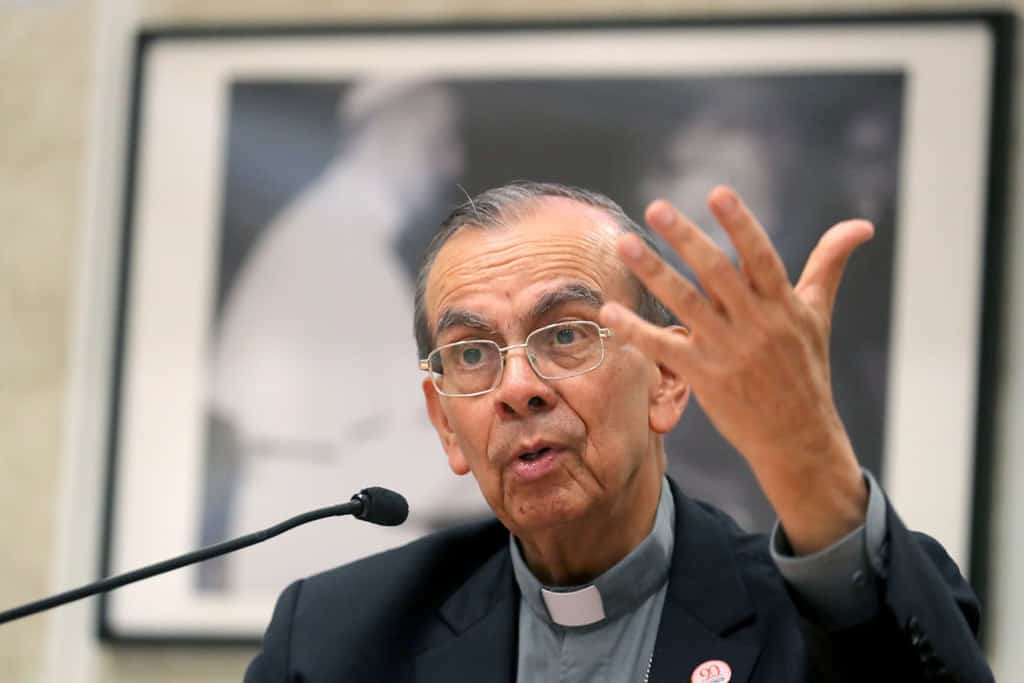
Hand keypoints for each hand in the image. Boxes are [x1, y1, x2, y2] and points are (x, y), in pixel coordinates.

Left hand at [600, 186, 872, 553]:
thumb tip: (861, 226)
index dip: (740, 225)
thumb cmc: (806, 370)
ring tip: (625, 244)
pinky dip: (635, 330)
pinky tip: (608, 311)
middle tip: (656, 208)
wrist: (798, 437)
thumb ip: (829, 265)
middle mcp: (755, 324)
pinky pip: (663, 348)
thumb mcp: (818, 315)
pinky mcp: (704, 376)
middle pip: (716, 273)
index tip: (718, 193)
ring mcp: (727, 350)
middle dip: (686, 239)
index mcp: (783, 305)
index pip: (761, 257)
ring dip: (654, 272)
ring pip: (685, 303)